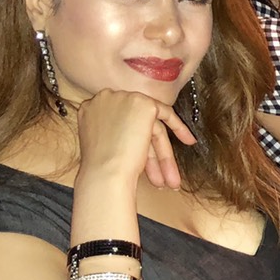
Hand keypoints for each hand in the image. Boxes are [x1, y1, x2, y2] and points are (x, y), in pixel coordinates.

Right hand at [76, 89, 196, 190]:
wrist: (104, 173)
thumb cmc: (99, 168)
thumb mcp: (103, 143)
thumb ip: (114, 132)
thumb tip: (132, 139)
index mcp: (90, 108)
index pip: (120, 121)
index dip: (133, 138)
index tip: (142, 154)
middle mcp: (105, 98)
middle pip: (136, 125)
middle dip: (150, 153)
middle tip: (160, 178)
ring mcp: (124, 98)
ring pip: (150, 127)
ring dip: (162, 156)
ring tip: (171, 180)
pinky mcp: (143, 103)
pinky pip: (167, 114)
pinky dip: (179, 128)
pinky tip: (189, 141)